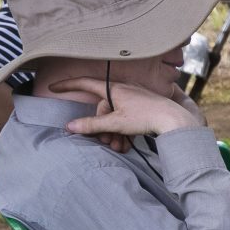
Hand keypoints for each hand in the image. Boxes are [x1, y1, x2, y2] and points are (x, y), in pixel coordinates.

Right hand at [50, 78, 204, 145]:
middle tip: (106, 142)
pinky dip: (124, 131)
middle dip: (101, 127)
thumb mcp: (116, 123)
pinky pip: (127, 117)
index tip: (53, 87)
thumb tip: (70, 126)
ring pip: (115, 115)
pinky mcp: (144, 106)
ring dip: (113, 133)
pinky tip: (128, 144)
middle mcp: (124, 89)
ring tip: (119, 147)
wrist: (176, 120)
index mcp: (114, 88)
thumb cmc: (146, 117)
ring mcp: (135, 97)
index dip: (68, 85)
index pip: (85, 83)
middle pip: (102, 108)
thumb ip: (92, 125)